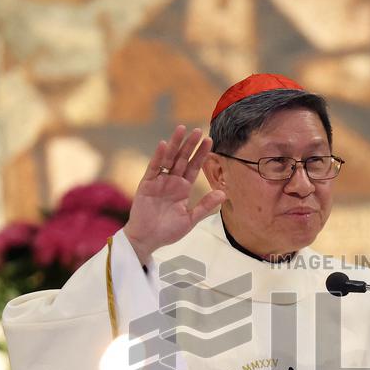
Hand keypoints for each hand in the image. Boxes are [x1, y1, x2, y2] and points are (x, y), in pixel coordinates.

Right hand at [125, 126, 227, 264]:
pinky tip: (164, 144)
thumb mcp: (190, 219)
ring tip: (182, 129)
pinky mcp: (146, 184)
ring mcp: (159, 181)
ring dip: (175, 144)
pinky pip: (153, 168)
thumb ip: (205, 206)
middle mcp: (172, 181)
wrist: (147, 240)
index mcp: (183, 188)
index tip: (210, 140)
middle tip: (199, 130)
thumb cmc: (168, 231)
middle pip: (182, 159)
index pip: (194, 167)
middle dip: (190, 145)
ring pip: (168, 158)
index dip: (201, 154)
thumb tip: (223, 193)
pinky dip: (158, 156)